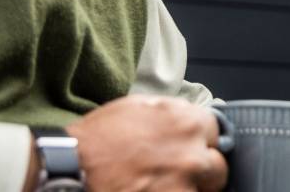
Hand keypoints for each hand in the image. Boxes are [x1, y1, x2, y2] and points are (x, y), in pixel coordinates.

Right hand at [67, 95, 227, 191]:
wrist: (72, 166)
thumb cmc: (100, 136)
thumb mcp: (140, 106)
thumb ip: (174, 113)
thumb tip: (191, 120)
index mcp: (188, 123)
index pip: (217, 135)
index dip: (203, 143)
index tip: (193, 150)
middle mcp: (192, 155)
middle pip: (217, 169)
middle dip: (202, 172)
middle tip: (178, 174)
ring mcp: (183, 186)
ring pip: (202, 191)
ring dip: (188, 189)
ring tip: (162, 184)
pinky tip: (153, 190)